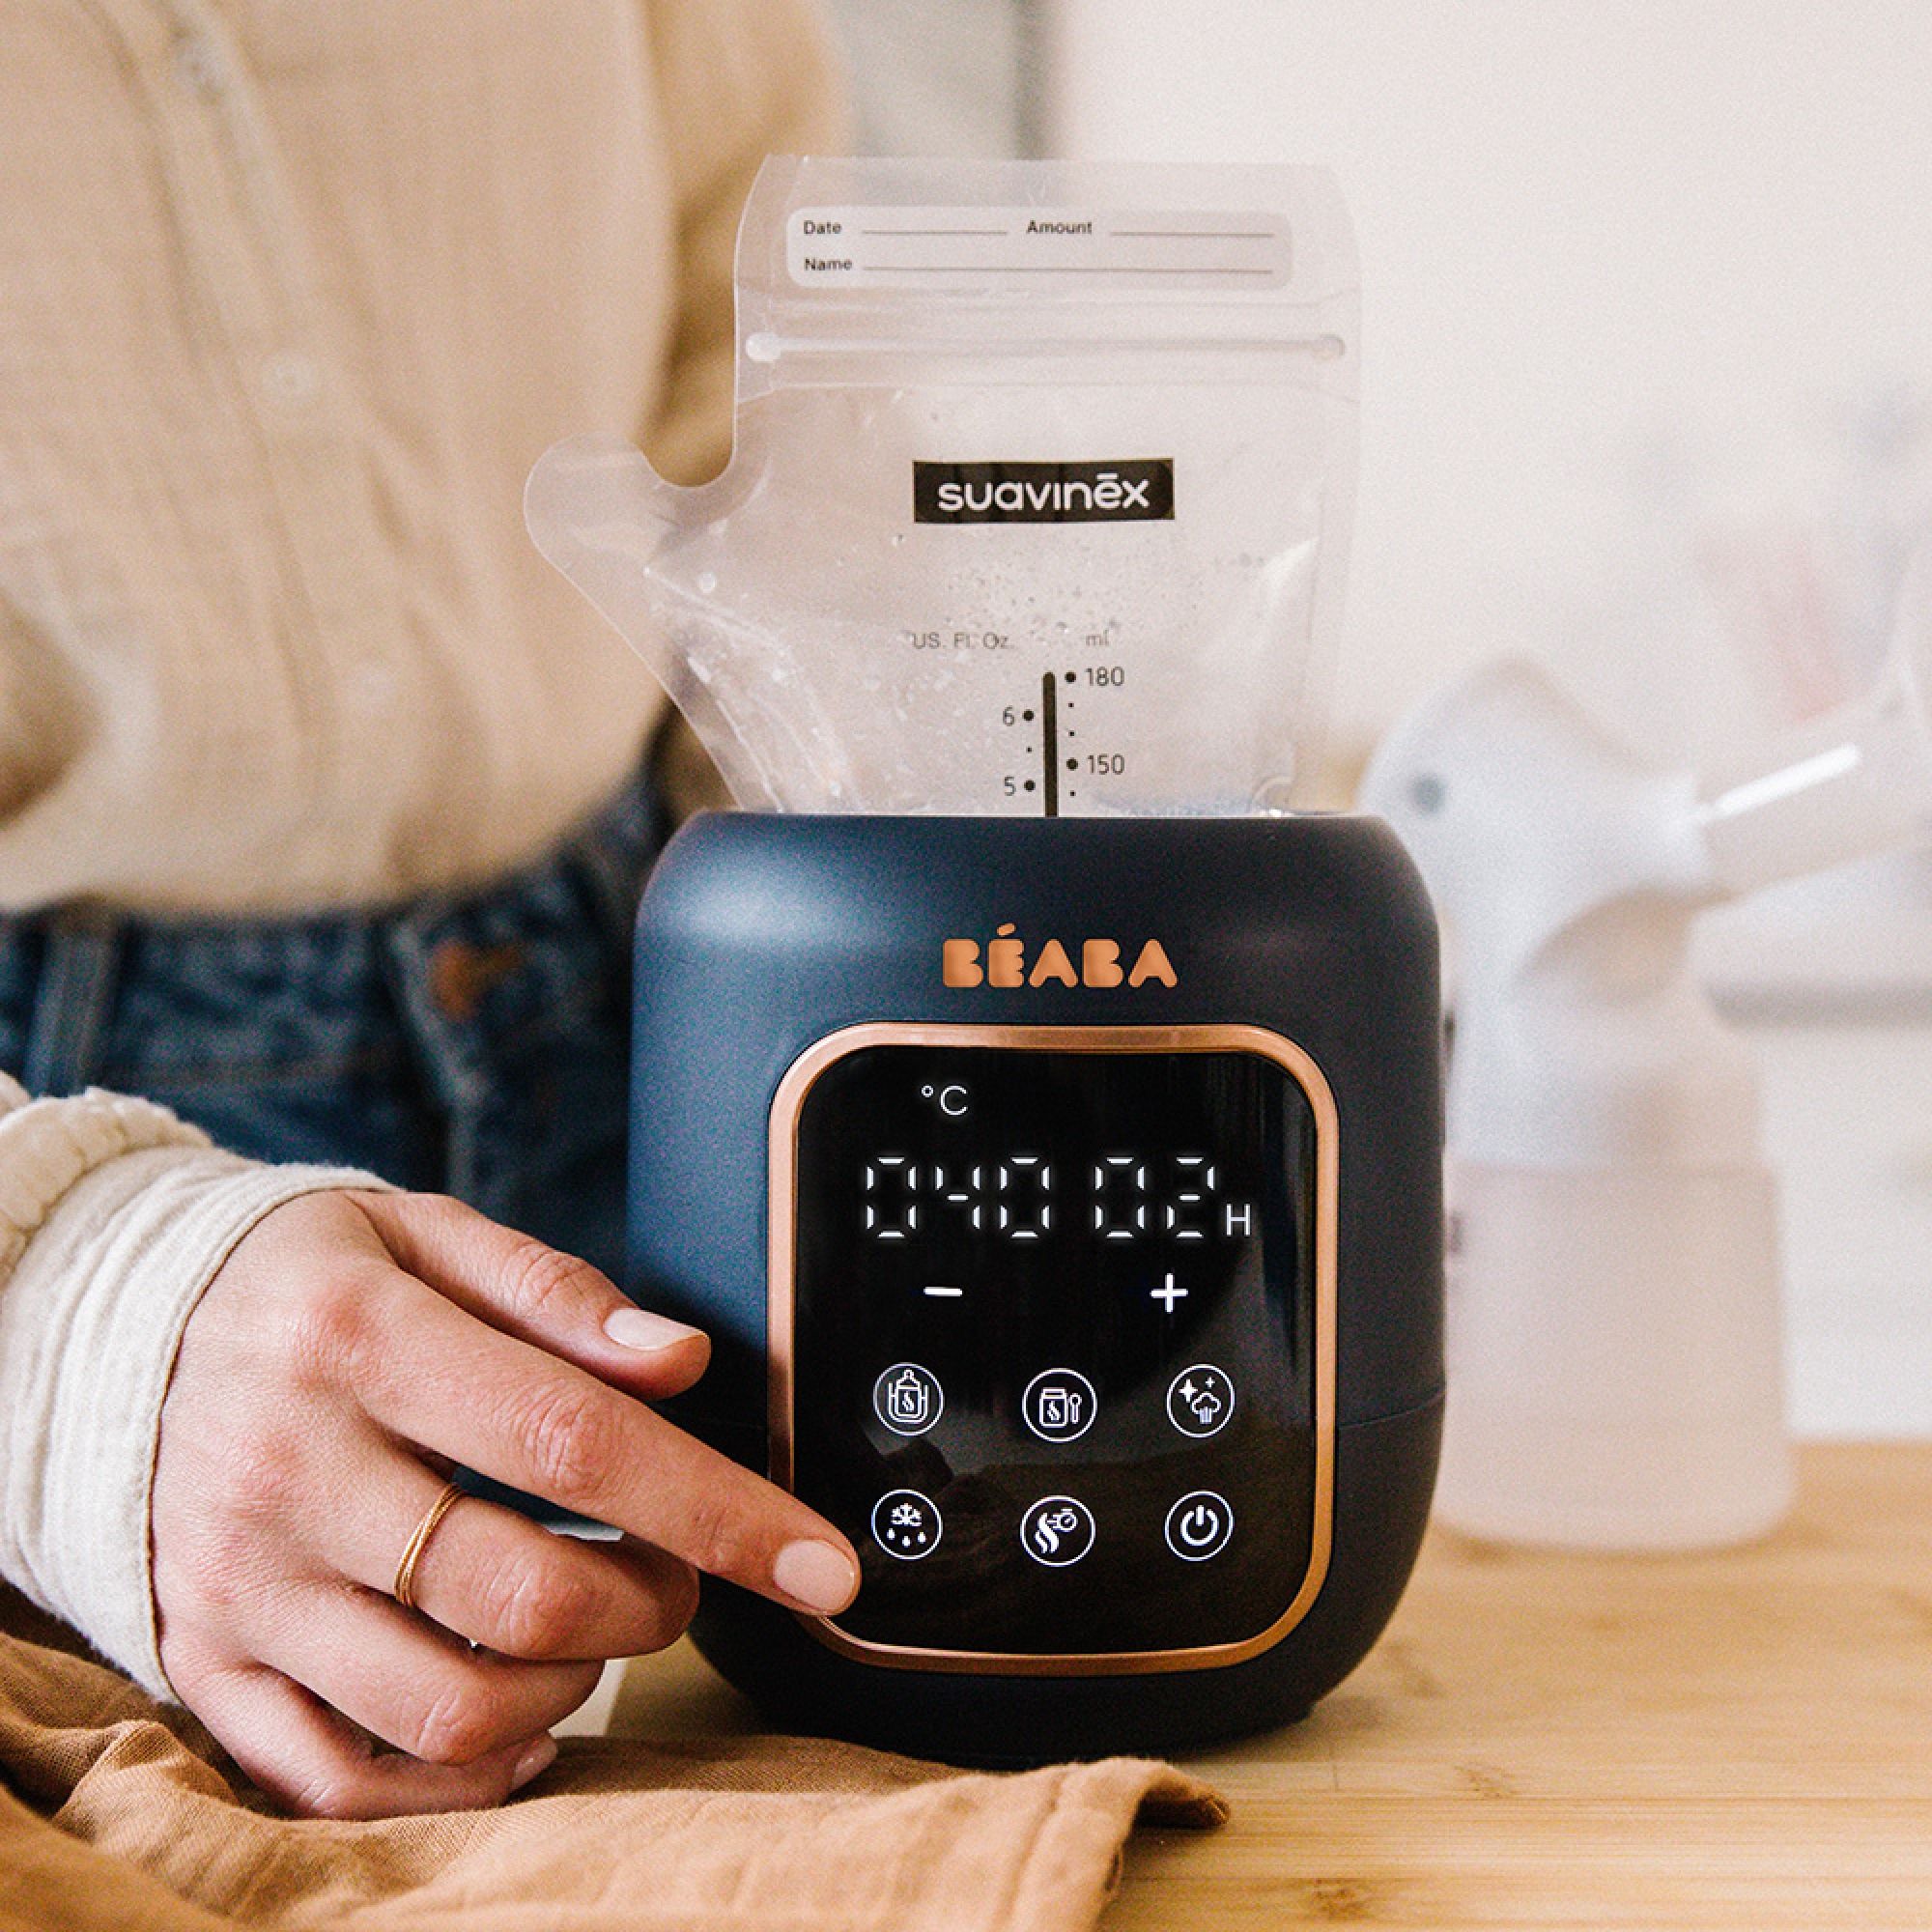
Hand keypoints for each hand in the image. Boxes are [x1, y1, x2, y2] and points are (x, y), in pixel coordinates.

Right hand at [151, 1189, 858, 1817]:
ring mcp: (240, 1587)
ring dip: (574, 1685)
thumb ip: (556, 1293)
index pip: (574, 1443)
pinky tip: (516, 1714)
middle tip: (675, 1569)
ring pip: (449, 1709)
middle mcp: (287, 1473)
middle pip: (523, 1597)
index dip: (719, 1510)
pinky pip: (343, 1781)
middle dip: (654, 1603)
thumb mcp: (424, 1234)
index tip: (821, 1559)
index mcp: (358, 1343)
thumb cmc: (309, 1282)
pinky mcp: (207, 1666)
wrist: (112, 1334)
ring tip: (591, 1623)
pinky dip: (461, 1775)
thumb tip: (679, 1361)